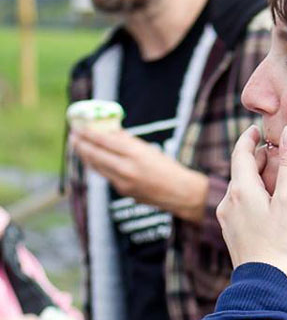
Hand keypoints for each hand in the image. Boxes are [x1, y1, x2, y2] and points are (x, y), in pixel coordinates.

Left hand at [71, 128, 208, 222]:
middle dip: (82, 145)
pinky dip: (98, 166)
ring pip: (97, 167)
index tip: (79, 126)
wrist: (180, 193)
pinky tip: (93, 160)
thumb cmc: (167, 168)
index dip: (89, 133)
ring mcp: (123, 182)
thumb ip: (127, 142)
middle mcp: (127, 169)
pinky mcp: (123, 191)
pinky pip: (106, 176)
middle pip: (96, 155)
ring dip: (86, 156)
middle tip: (73, 136)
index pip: (105, 141)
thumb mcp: (148, 149)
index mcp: (135, 154)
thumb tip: (108, 131)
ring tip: (78, 147)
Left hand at [216, 124, 286, 281]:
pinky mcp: (232, 232)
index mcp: (241, 189)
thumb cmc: (280, 242)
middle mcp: (229, 202)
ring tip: (275, 177)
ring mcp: (228, 219)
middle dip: (256, 159)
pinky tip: (268, 204)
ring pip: (240, 188)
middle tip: (276, 152)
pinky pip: (240, 204)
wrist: (264, 282)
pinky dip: (253, 195)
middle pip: (241, 170)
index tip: (259, 129)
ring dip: (255, 178)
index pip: (240, 152)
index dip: (249, 138)